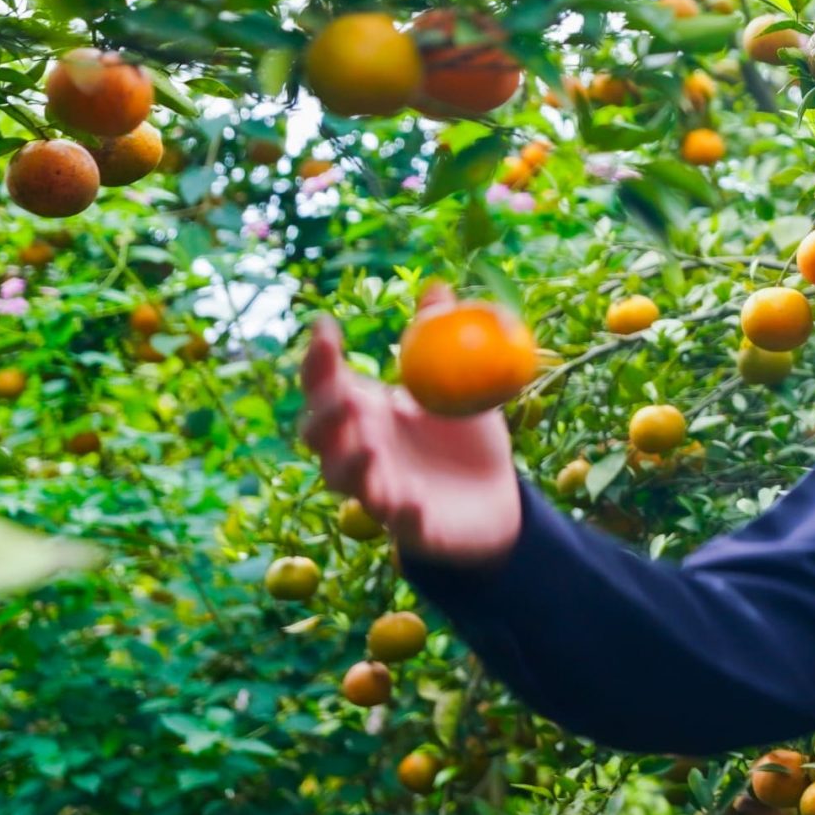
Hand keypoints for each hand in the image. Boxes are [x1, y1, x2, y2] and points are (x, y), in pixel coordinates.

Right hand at [298, 311, 524, 566]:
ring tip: (368, 449)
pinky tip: (413, 502)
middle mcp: (359, 450)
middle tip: (344, 397)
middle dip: (325, 416)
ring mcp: (377, 490)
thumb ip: (442, 341)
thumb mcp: (461, 385)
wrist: (496, 498)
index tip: (325, 327)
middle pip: (320, 435)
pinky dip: (401, 513)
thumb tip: (437, 287)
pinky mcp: (407, 527)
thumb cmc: (465, 438)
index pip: (325, 385)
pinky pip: (397, 523)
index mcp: (365, 413)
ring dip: (352, 464)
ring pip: (345, 481)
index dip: (318, 359)